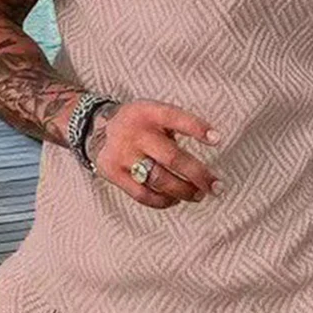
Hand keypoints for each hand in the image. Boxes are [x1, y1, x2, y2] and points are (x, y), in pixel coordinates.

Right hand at [85, 99, 221, 208]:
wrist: (95, 127)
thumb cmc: (137, 122)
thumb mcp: (153, 112)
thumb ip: (174, 126)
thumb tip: (209, 145)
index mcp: (148, 113)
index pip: (175, 118)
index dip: (197, 128)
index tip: (217, 139)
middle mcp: (136, 134)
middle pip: (172, 157)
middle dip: (198, 174)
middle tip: (216, 186)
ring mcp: (123, 155)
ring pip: (160, 179)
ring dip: (184, 191)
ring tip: (199, 194)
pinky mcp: (114, 173)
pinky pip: (143, 194)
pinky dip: (163, 201)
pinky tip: (175, 199)